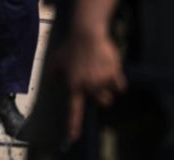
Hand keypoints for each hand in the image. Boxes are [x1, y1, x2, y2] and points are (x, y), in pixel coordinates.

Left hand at [52, 27, 126, 141]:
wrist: (87, 34)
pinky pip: (120, 87)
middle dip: (99, 95)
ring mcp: (102, 81)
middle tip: (95, 81)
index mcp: (74, 85)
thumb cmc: (70, 47)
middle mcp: (89, 86)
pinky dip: (117, 81)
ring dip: (107, 90)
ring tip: (101, 75)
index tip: (73, 138)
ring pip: (109, 97)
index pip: (74, 110)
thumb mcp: (55, 60)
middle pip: (100, 102)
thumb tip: (53, 82)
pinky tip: (110, 70)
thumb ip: (53, 74)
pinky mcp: (114, 74)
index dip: (73, 125)